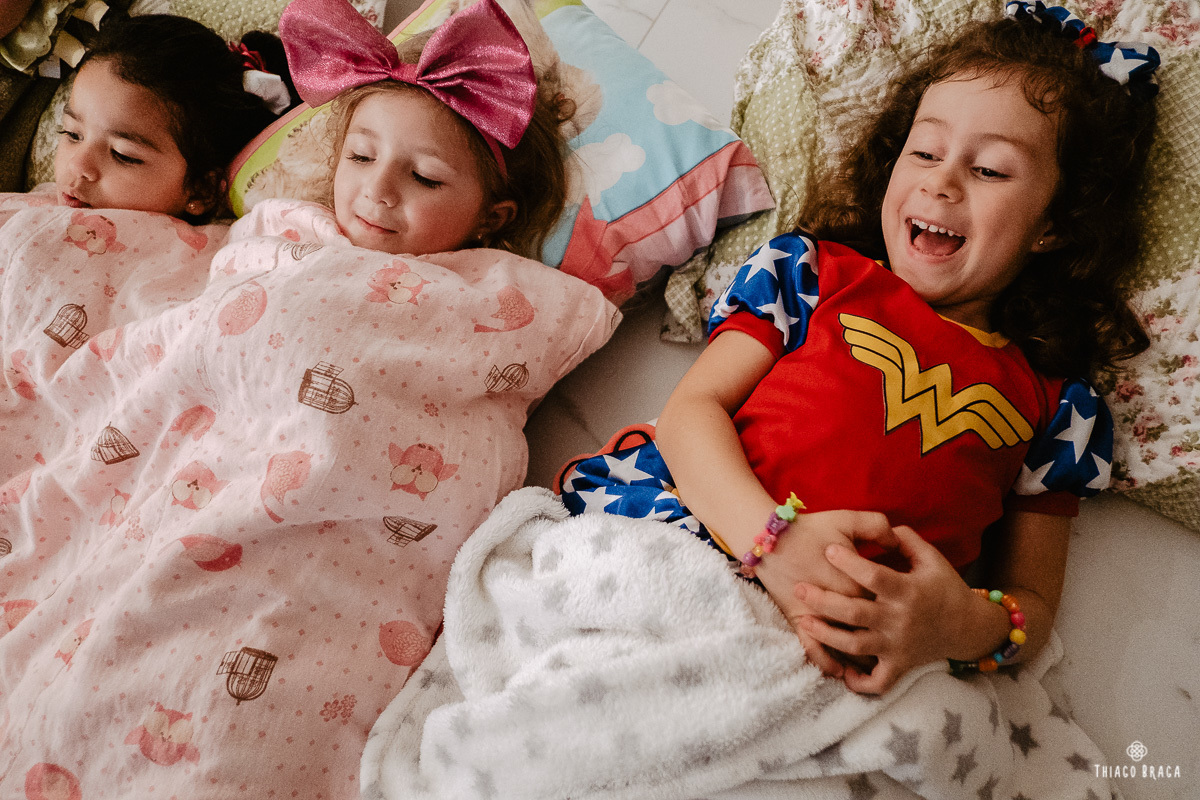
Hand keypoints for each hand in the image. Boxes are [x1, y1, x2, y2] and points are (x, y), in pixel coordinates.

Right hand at [753, 509, 899, 676]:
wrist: (769, 537)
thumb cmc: (810, 528)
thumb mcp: (847, 519)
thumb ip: (877, 526)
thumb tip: (896, 539)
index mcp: (856, 582)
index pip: (885, 601)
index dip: (898, 604)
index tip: (908, 604)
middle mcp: (840, 606)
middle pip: (870, 628)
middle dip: (887, 635)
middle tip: (902, 635)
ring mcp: (818, 616)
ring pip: (846, 645)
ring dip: (862, 656)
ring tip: (877, 658)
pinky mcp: (798, 621)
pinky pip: (815, 650)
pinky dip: (827, 662)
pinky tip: (840, 671)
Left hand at [793, 525, 976, 693]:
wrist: (967, 627)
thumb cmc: (945, 588)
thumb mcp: (931, 559)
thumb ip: (907, 540)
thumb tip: (886, 527)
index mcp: (907, 590)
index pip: (873, 576)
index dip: (849, 562)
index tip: (828, 550)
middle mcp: (900, 619)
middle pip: (855, 612)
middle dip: (823, 600)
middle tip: (799, 588)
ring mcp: (898, 645)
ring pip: (856, 646)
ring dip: (827, 636)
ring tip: (805, 621)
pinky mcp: (899, 665)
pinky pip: (877, 681)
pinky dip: (858, 682)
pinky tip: (840, 672)